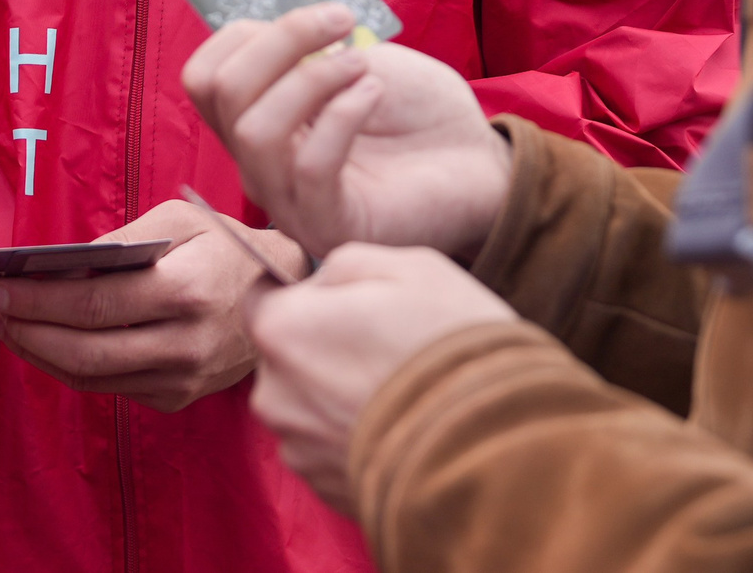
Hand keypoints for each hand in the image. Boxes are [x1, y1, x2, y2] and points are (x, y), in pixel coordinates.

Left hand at [0, 198, 305, 413]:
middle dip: (26, 331)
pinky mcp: (178, 398)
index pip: (93, 304)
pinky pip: (110, 388)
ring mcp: (183, 379)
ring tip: (9, 325)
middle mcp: (185, 344)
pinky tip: (48, 342)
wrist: (288, 292)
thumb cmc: (226, 245)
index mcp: (187, 291)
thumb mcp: (179, 221)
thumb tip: (56, 269)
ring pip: (91, 378)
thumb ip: (120, 244)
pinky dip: (71, 367)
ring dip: (39, 353)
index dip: (37, 300)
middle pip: (83, 351)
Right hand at [181, 2, 511, 259]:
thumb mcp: (351, 59)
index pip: (205, 78)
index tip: (312, 16)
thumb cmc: (417, 111)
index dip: (246, 33)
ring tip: (363, 66)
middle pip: (225, 95)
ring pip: (256, 132)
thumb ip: (296, 49)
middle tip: (343, 24)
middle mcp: (263, 164)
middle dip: (282, 41)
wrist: (479, 159)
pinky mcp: (330, 224)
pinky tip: (374, 95)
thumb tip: (258, 36)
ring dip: (312, 79)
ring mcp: (291, 200)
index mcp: (260, 119)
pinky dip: (342, 115)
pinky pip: (308, 168)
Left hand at [248, 244, 517, 513]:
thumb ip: (344, 263)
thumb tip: (320, 281)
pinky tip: (400, 427)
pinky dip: (353, 436)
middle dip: (320, 346)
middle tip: (382, 344)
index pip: (261, 298)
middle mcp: (275, 394)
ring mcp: (299, 449)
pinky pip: (327, 448)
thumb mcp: (407, 265)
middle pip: (284, 356)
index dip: (299, 292)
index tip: (340, 300)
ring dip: (335, 395)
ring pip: (304, 405)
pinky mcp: (325, 489)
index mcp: (284, 330)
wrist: (491, 444)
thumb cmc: (449, 343)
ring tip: (398, 390)